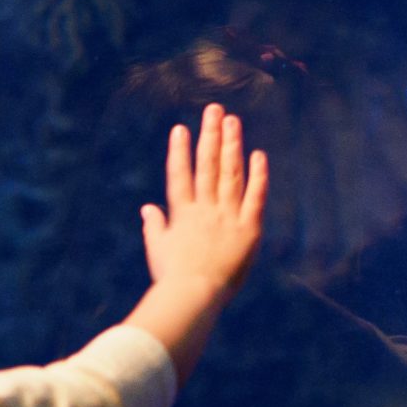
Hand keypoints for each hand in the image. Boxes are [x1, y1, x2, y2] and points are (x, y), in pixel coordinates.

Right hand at [142, 103, 267, 302]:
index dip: (180, 150)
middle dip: (210, 135)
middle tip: (214, 110)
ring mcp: (227, 216)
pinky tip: (258, 154)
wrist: (193, 295)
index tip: (181, 128)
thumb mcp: (158, 250)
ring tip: (232, 121)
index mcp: (181, 213)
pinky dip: (258, 175)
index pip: (180, 174)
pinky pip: (255, 197)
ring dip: (231, 145)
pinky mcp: (249, 229)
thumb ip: (154, 226)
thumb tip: (147, 209)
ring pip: (230, 173)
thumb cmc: (172, 278)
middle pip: (207, 165)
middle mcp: (204, 209)